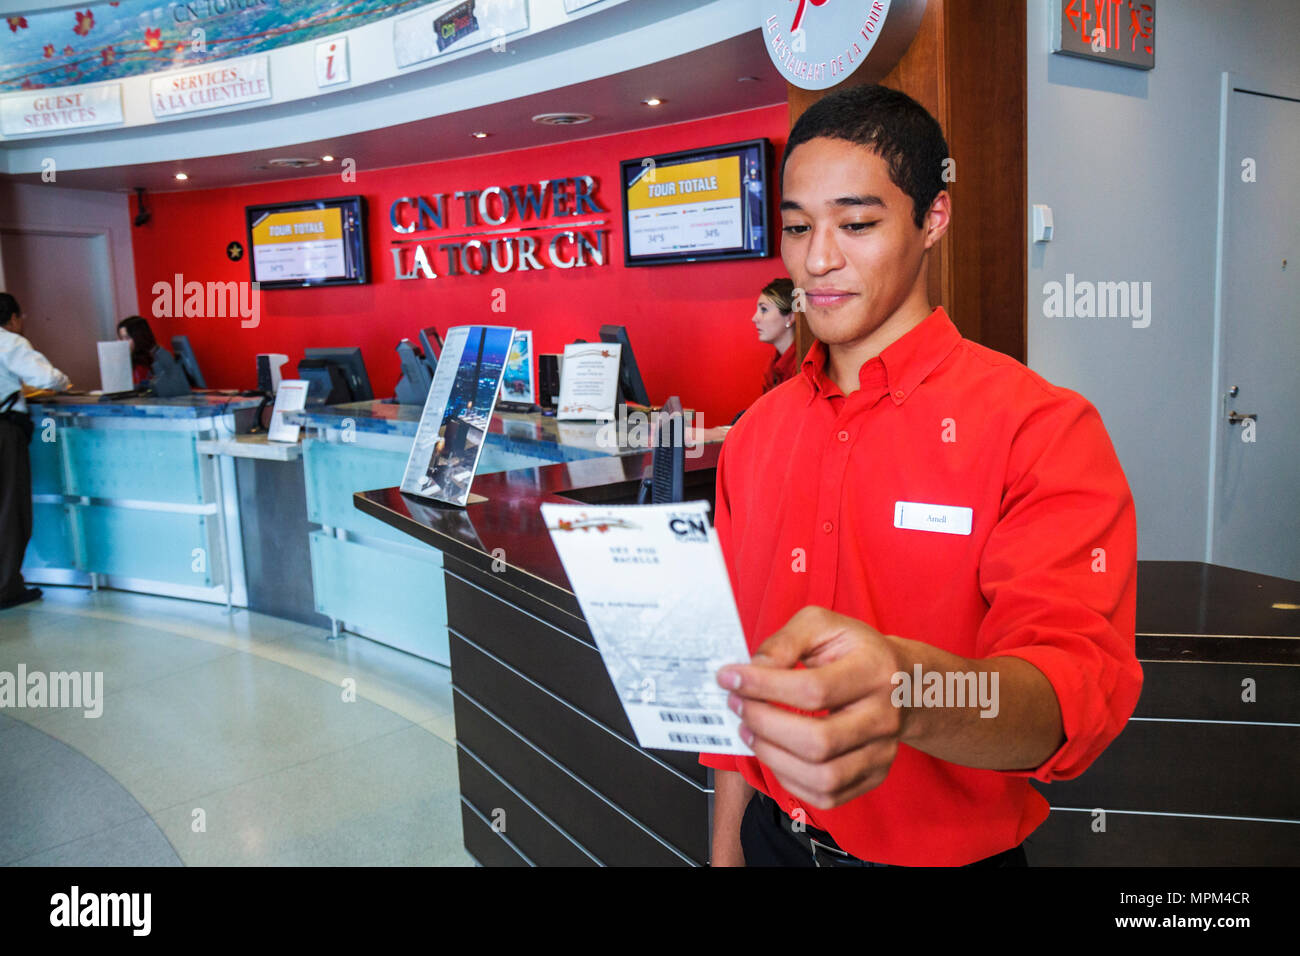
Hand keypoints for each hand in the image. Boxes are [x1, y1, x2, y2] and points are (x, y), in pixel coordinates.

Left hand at [716, 606, 905, 809]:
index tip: (729, 677)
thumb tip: (752, 670)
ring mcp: (883, 752)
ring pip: (823, 777)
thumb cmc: (854, 650)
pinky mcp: (874, 776)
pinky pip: (827, 796)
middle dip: (764, 725)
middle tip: (737, 706)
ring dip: (772, 757)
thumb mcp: (822, 625)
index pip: (813, 690)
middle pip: (818, 741)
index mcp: (875, 671)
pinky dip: (789, 779)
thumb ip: (785, 641)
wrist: (900, 681)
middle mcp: (885, 717)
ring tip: (749, 730)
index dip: (763, 687)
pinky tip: (772, 752)